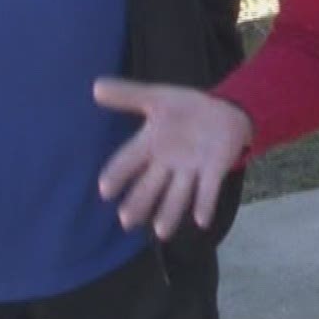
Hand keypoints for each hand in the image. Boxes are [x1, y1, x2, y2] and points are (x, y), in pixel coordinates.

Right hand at [94, 78, 252, 239]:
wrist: (223, 109)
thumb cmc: (186, 108)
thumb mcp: (158, 97)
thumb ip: (128, 95)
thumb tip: (95, 86)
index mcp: (151, 144)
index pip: (129, 160)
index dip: (118, 174)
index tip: (105, 190)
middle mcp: (167, 163)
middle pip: (150, 186)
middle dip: (140, 202)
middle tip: (126, 221)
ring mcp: (191, 169)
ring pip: (177, 194)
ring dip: (170, 212)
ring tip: (161, 231)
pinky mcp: (213, 172)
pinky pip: (208, 190)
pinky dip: (205, 204)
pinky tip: (201, 220)